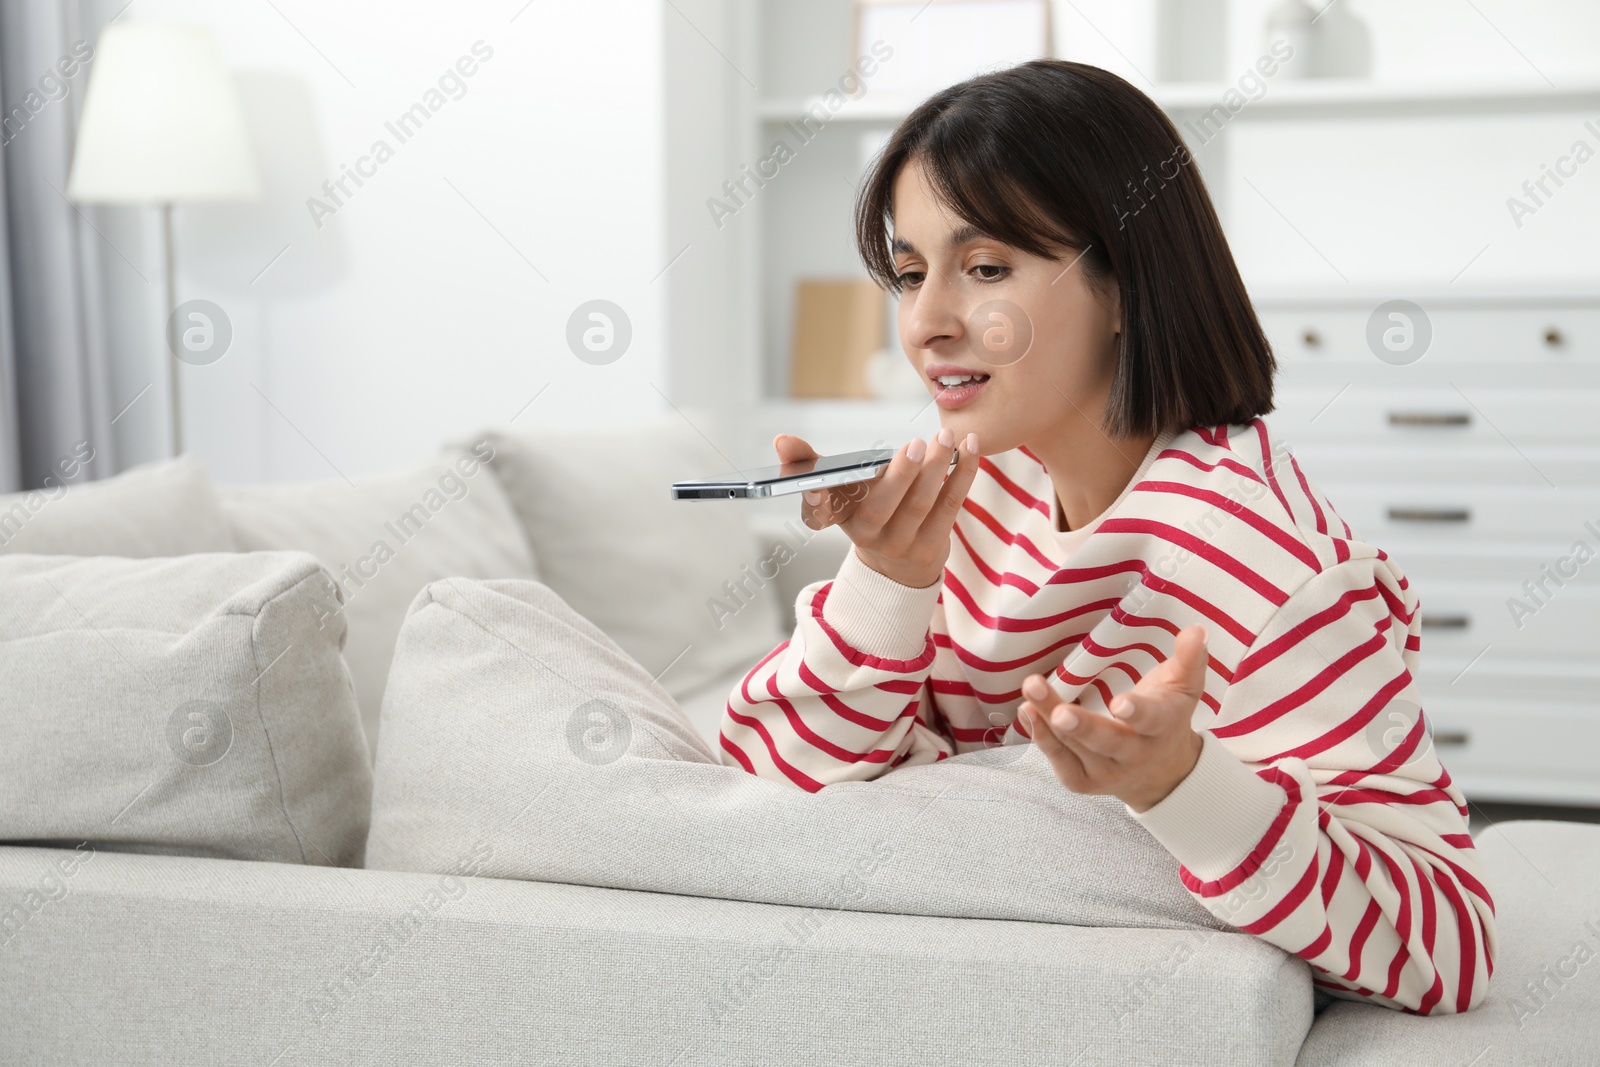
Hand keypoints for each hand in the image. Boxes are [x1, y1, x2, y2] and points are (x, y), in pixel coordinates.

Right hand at [774, 428, 979, 588]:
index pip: (823, 509)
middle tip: (914, 444)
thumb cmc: (865, 512)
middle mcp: (868, 536)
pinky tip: (970, 448)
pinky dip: (962, 474)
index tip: (814, 485)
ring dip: (937, 468)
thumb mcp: (837, 492)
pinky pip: (951, 505)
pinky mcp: (933, 545)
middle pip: (883, 506)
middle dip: (899, 475)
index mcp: (841, 519)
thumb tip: (781, 440)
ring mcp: (902, 544)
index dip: (817, 496)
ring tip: (946, 437)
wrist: (898, 566)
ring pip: (921, 504)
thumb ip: (810, 464)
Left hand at [1018, 624, 1209, 811]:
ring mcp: (1107, 771)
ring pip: (1075, 748)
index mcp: (1162, 727)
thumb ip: (1189, 658)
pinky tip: (1027, 711)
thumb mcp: (1184, 687)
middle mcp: (1135, 754)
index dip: (1137, 712)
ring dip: (1049, 721)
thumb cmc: (1167, 718)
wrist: (1162, 774)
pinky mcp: (1082, 780)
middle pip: (1107, 741)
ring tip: (1031, 692)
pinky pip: (1060, 761)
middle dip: (1082, 727)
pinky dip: (1041, 738)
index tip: (1120, 703)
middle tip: (1061, 713)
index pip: (1152, 720)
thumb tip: (1196, 630)